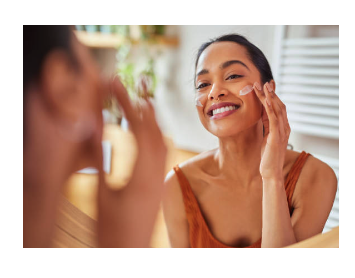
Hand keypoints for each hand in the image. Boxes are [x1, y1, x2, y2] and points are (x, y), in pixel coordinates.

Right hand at [96, 75, 166, 246]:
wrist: (130, 253)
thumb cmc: (113, 230)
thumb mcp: (102, 194)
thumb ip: (100, 160)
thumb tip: (95, 128)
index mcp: (142, 175)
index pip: (138, 129)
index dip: (127, 103)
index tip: (117, 85)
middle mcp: (157, 174)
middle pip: (156, 131)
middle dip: (145, 104)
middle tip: (137, 83)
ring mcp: (160, 180)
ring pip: (163, 141)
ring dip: (154, 119)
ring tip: (144, 100)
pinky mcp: (159, 186)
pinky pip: (163, 154)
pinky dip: (156, 136)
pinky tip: (150, 131)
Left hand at [253, 81, 290, 181]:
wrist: (270, 171)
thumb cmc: (267, 156)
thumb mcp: (266, 136)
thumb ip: (266, 125)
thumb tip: (262, 112)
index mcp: (282, 127)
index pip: (278, 108)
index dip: (272, 96)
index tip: (266, 86)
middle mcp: (284, 127)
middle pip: (279, 106)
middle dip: (271, 93)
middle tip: (264, 82)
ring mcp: (282, 132)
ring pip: (277, 110)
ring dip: (269, 97)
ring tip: (263, 86)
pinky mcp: (276, 137)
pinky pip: (274, 119)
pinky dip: (270, 109)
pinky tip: (266, 100)